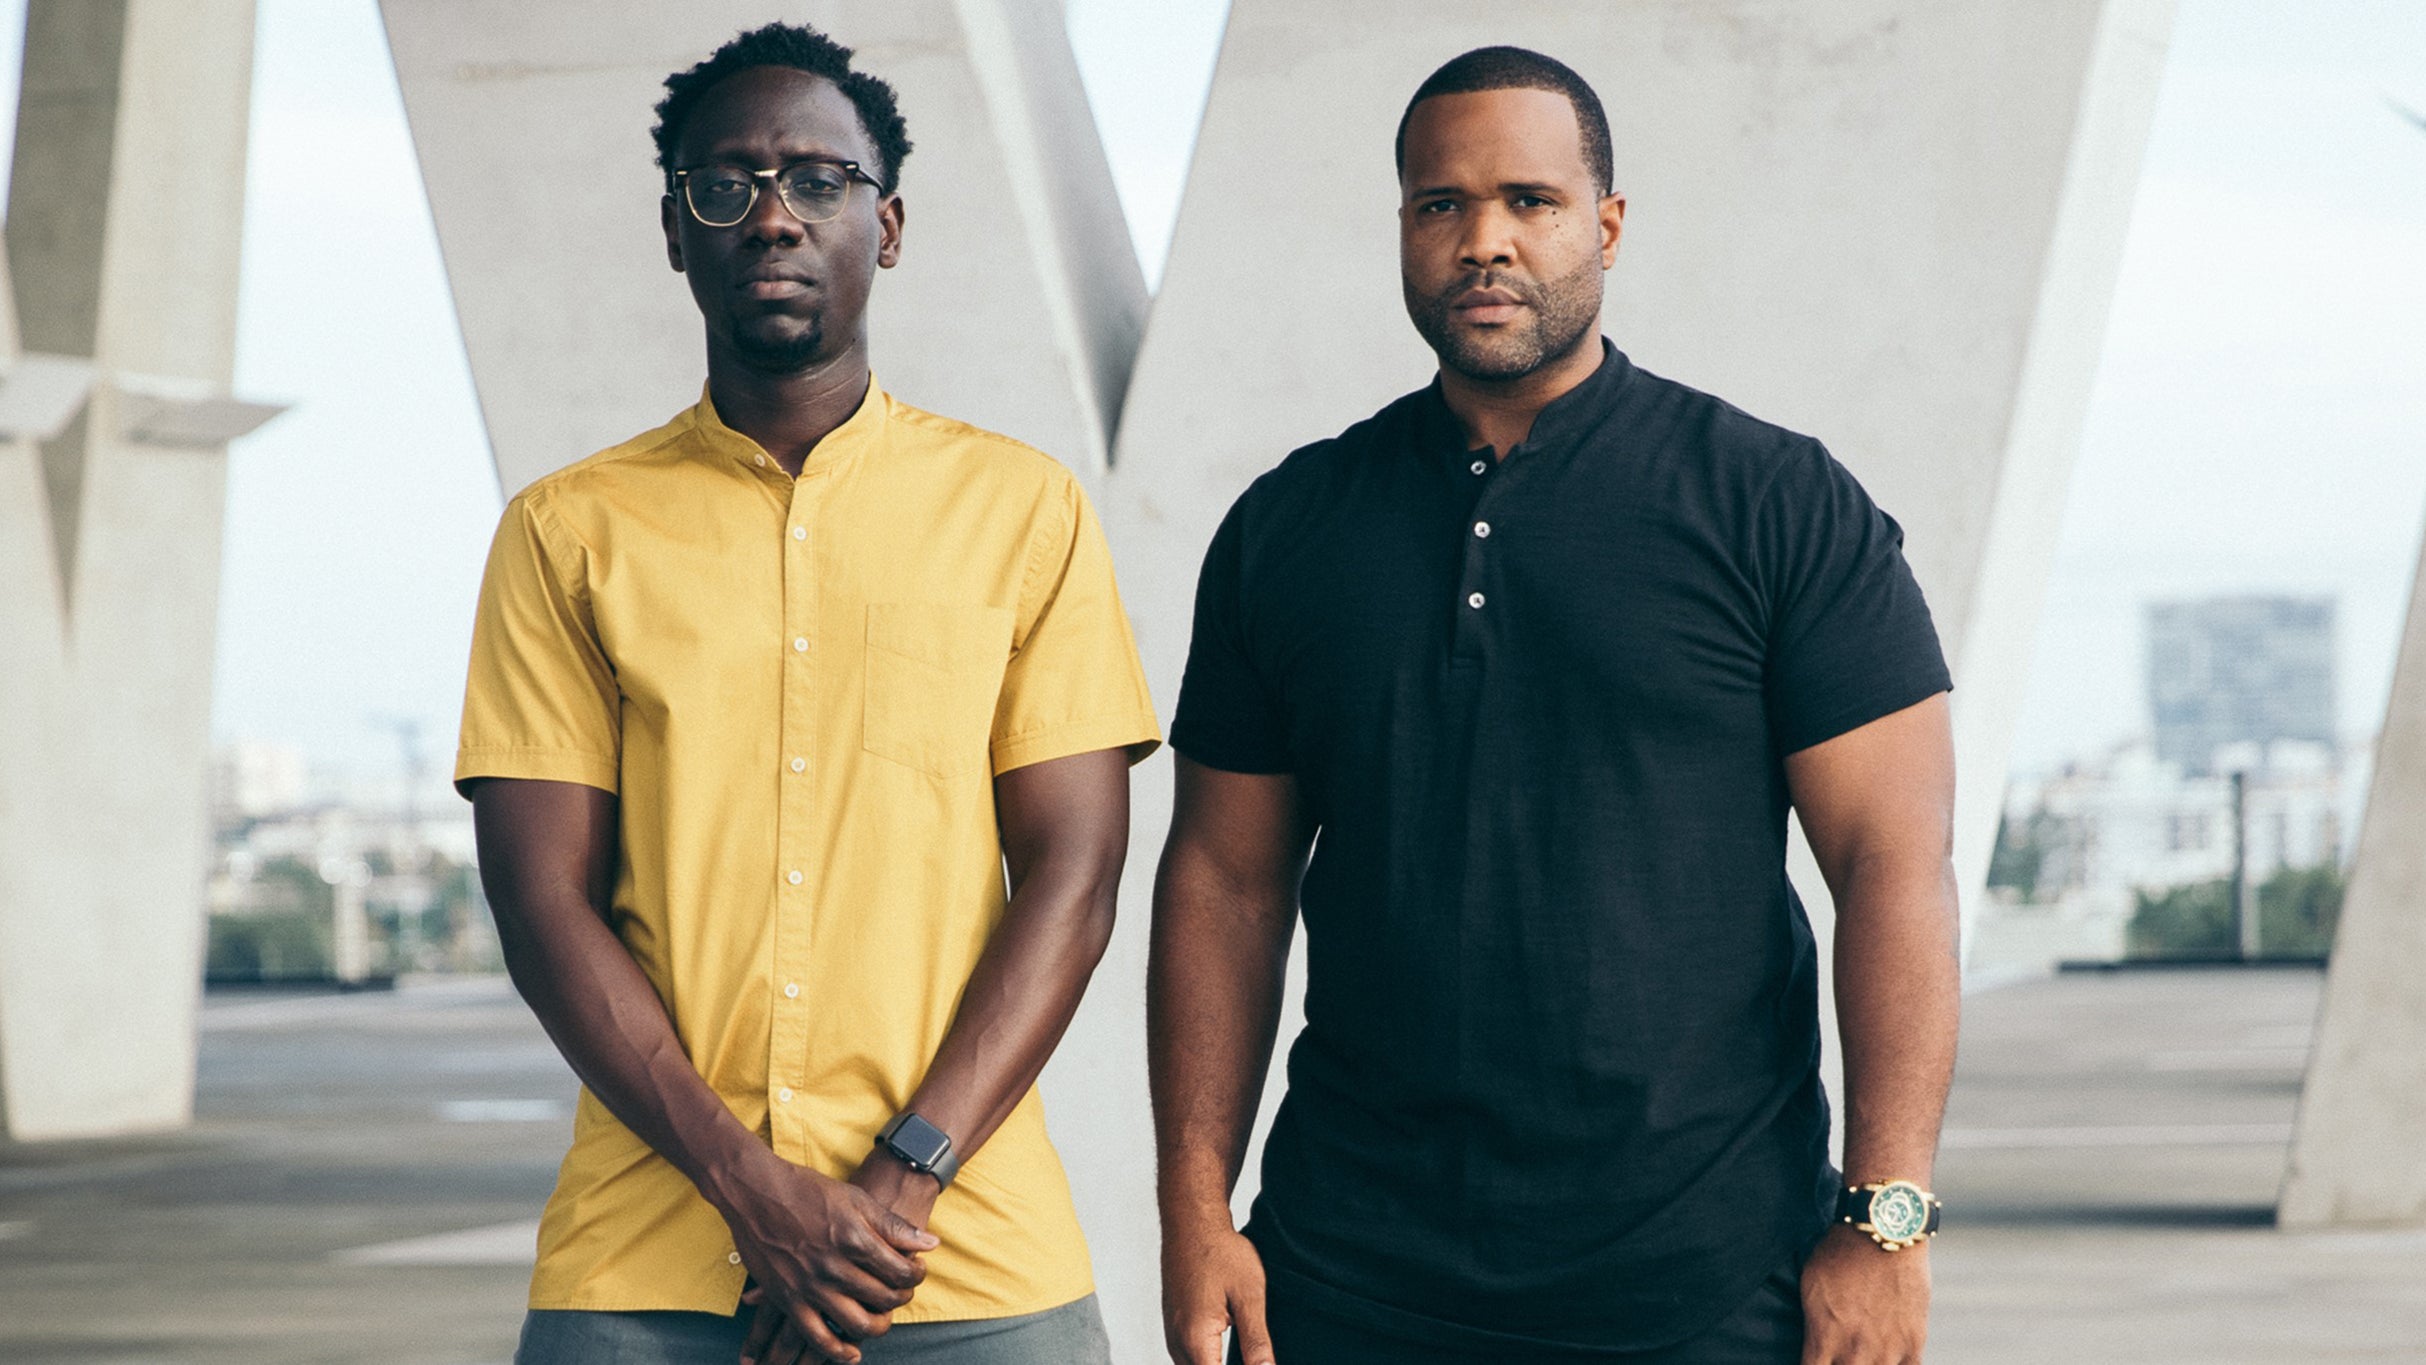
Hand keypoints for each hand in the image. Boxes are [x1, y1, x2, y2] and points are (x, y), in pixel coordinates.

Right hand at [716, 1145, 937, 1364]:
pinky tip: (851, 1352)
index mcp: (855, 1240)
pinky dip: (837, 1351)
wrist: (755, 1192)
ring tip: (881, 1317)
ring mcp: (810, 1287)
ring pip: (857, 1324)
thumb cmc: (808, 1190)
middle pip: (883, 1299)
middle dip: (900, 1297)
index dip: (915, 1275)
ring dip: (877, 1326)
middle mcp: (835, 1267)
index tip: (914, 1271)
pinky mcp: (788, 1300)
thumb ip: (894, 1226)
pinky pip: (817, 1338)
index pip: (901, 1272)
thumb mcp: (856, 1199)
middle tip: (900, 1291)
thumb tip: (931, 1244)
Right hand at [1163, 1217, 1273, 1364]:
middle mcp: (1178, 1341)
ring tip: (1247, 1355)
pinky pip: (1188, 1358)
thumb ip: (1256, 1340)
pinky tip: (1227, 1351)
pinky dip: (1208, 1359)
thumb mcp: (1249, 1296)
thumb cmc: (1221, 1252)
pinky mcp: (1173, 1326)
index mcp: (1196, 1338)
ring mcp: (1172, 1334)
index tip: (1259, 1364)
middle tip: (1256, 1357)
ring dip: (1216, 1364)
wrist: (1192, 1223)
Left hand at [1800, 1223, 1929, 1363]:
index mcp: (1823, 1338)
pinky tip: (1888, 1360)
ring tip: (1863, 1355)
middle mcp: (1854, 1352)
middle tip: (1843, 1354)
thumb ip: (1813, 1324)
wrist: (1882, 1232)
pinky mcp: (1913, 1343)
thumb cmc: (1840, 1253)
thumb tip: (1814, 1342)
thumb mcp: (1810, 1288)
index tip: (1814, 1362)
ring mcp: (1886, 1351)